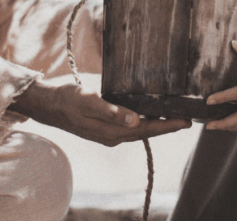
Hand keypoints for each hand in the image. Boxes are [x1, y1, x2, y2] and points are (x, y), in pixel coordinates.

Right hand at [9, 80, 191, 145]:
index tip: (186, 121)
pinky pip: (130, 127)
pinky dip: (143, 121)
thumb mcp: (88, 102)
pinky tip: (148, 113)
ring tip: (174, 115)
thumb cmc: (68, 100)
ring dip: (157, 124)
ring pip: (139, 130)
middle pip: (147, 132)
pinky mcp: (105, 128)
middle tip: (188, 118)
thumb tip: (135, 121)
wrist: (49, 106)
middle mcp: (113, 136)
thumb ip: (111, 112)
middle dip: (168, 126)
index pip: (147, 129)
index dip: (168, 125)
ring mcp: (108, 134)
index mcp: (112, 132)